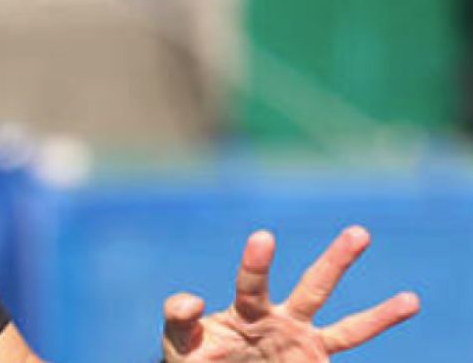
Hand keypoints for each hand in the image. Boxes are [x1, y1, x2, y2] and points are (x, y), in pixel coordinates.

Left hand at [162, 226, 418, 361]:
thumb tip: (194, 299)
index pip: (252, 284)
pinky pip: (349, 342)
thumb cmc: (195, 358)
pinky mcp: (315, 360)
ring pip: (344, 323)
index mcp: (245, 310)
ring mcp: (301, 340)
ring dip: (374, 310)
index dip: (256, 265)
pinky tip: (405, 308)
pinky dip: (374, 327)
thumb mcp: (179, 342)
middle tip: (359, 233)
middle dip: (336, 261)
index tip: (258, 244)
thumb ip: (179, 318)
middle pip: (313, 287)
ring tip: (405, 291)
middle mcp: (279, 318)